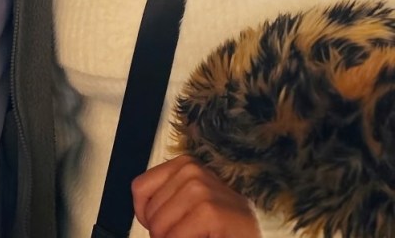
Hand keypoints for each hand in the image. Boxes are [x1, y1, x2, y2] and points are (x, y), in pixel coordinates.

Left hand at [131, 155, 259, 237]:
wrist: (255, 236)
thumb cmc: (222, 224)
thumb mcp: (191, 201)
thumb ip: (167, 198)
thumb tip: (143, 214)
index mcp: (184, 163)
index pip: (139, 188)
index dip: (145, 215)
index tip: (166, 227)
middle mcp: (192, 170)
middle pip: (150, 213)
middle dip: (162, 234)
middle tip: (188, 235)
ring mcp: (202, 190)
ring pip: (160, 228)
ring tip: (197, 237)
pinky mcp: (210, 213)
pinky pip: (176, 237)